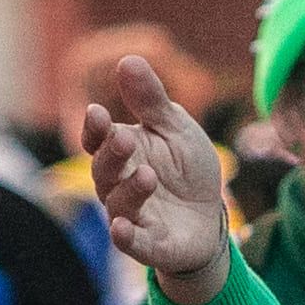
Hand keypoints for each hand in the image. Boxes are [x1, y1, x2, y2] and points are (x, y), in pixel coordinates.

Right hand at [79, 63, 242, 300]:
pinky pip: (132, 243)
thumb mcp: (176, 128)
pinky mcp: (151, 245)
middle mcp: (118, 184)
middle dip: (112, 154)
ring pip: (118, 204)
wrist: (209, 217)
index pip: (98, 139)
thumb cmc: (185, 168)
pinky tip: (121, 228)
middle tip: (125, 139)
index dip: (94, 129)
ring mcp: (133, 215)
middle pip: (104, 170)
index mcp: (122, 151)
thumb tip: (128, 59)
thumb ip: (152, 101)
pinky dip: (125, 237)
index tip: (97, 112)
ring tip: (148, 175)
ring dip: (129, 190)